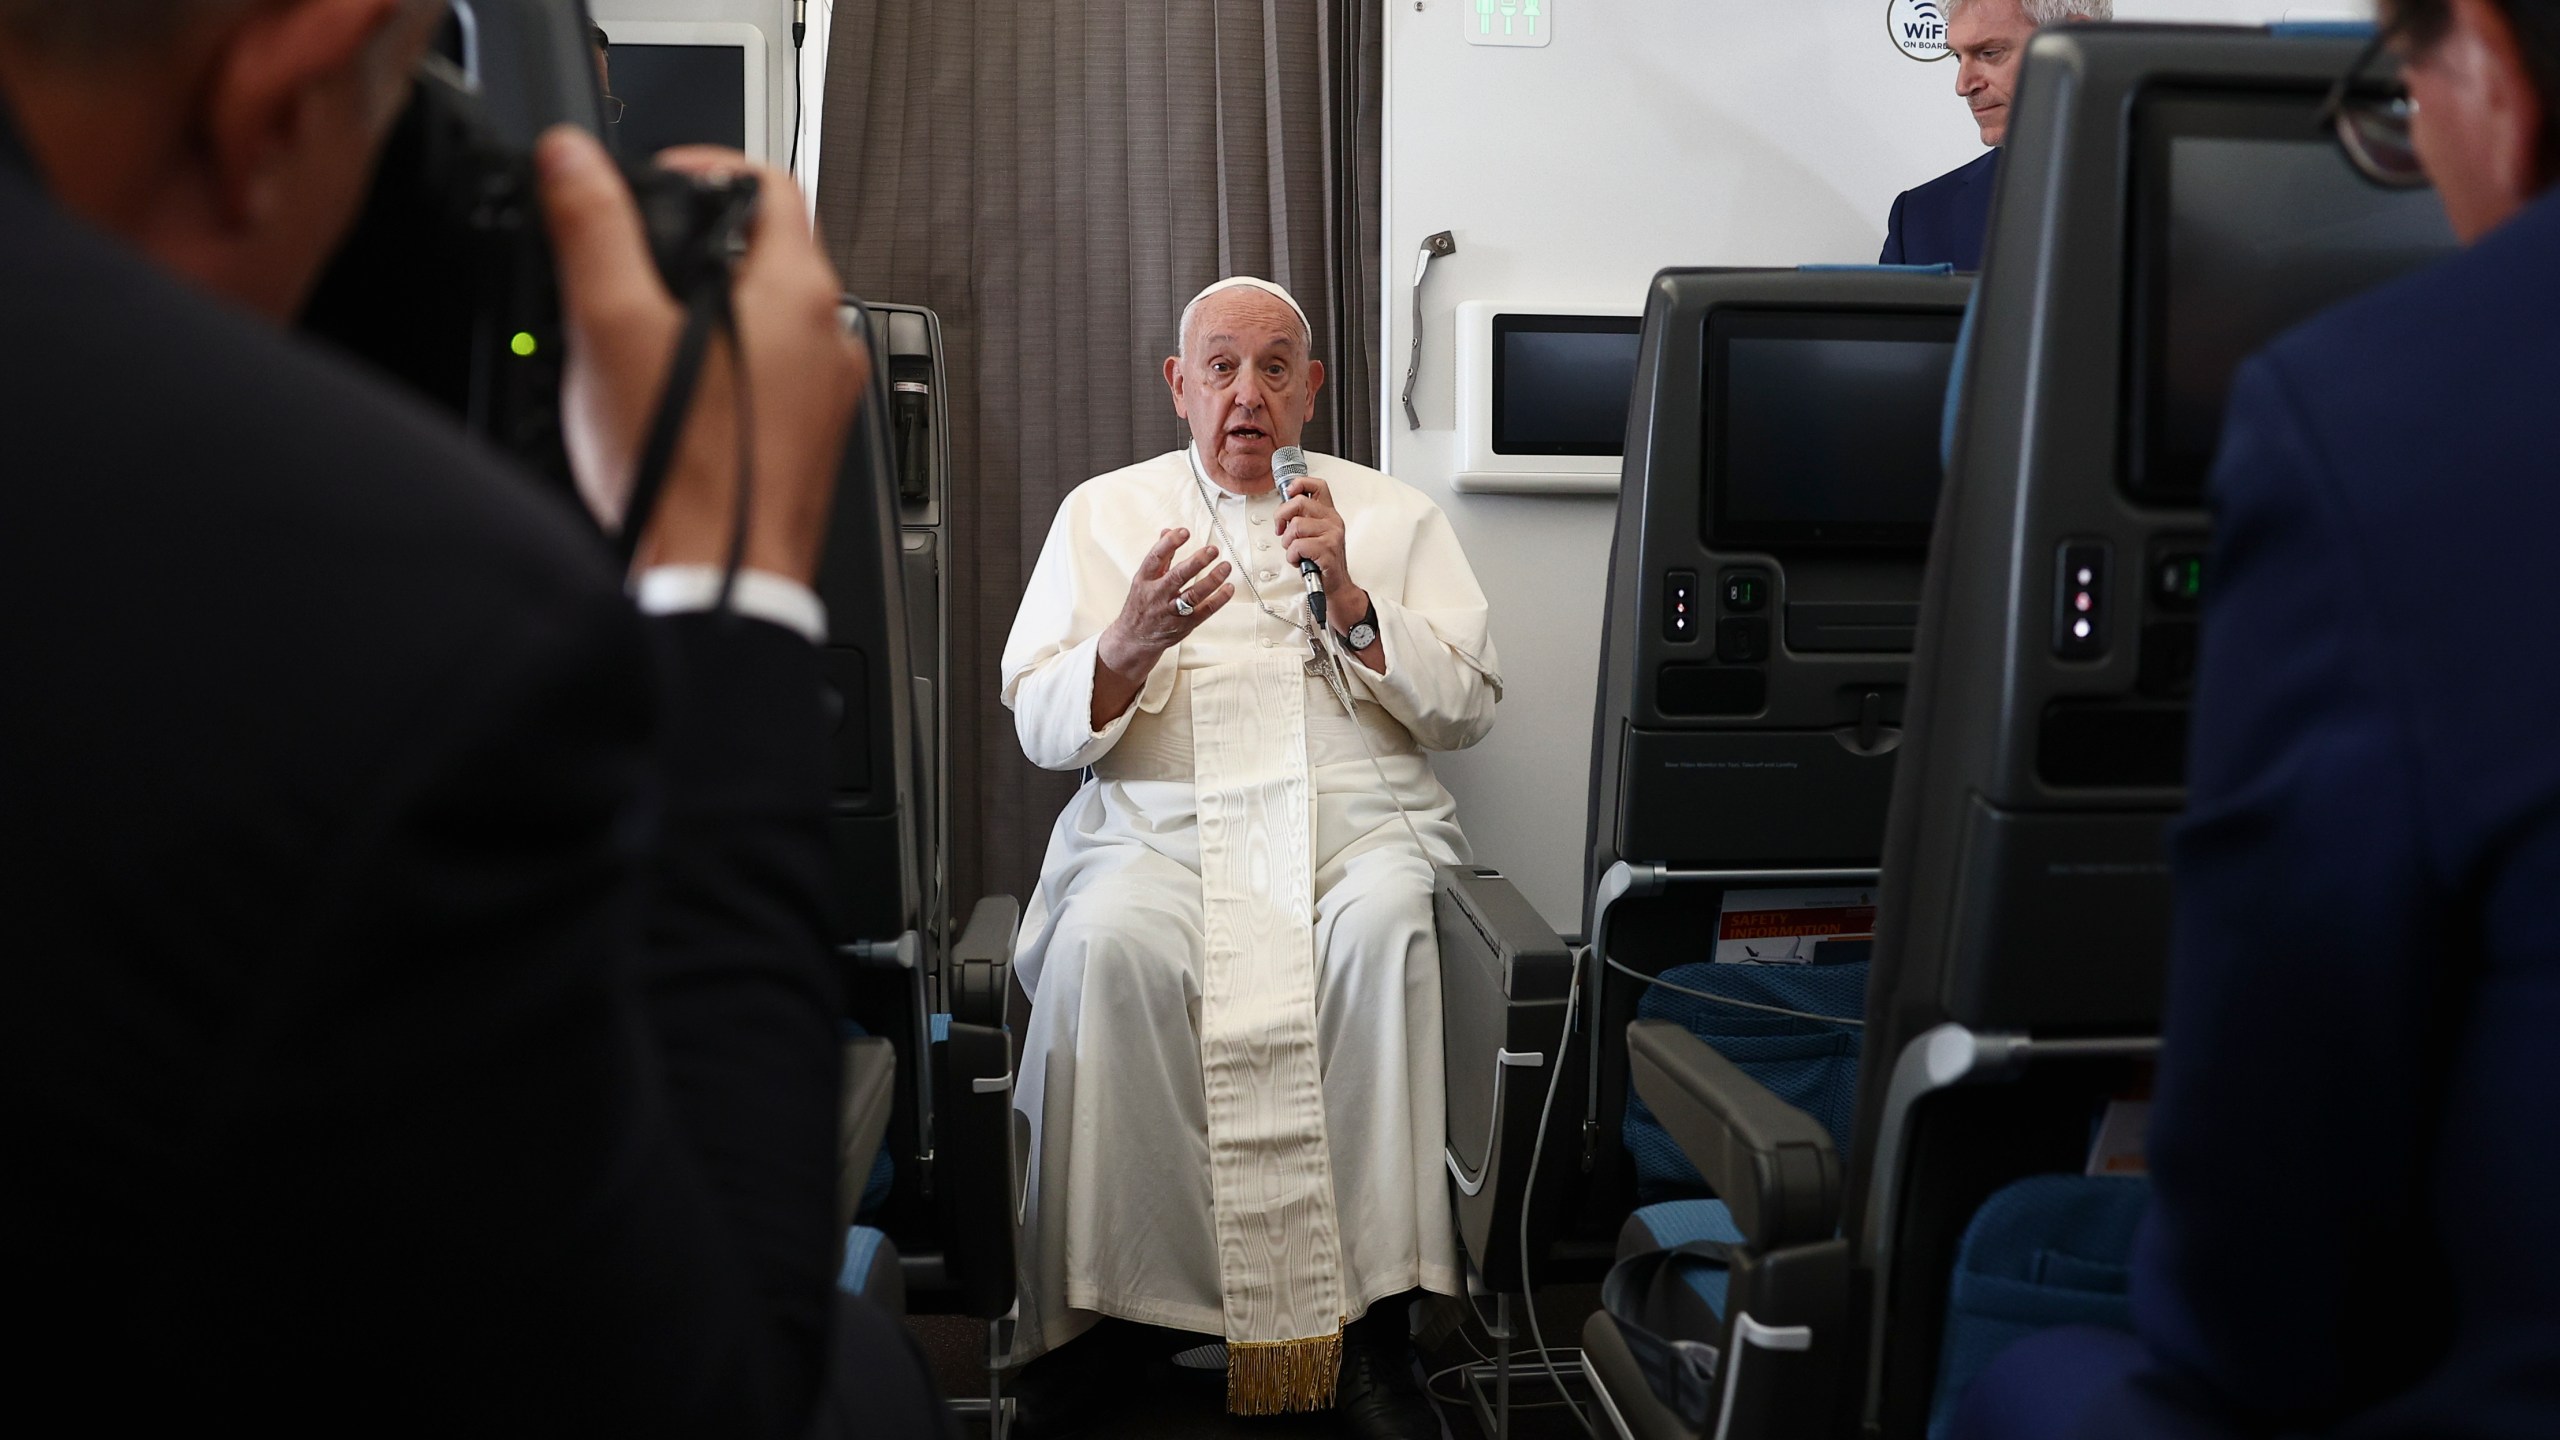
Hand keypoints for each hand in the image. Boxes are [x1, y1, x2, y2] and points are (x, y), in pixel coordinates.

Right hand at [536, 129, 867, 584]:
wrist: (717, 585)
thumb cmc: (683, 475)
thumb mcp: (614, 329)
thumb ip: (593, 230)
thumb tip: (573, 162)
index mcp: (800, 296)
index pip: (769, 185)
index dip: (704, 169)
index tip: (652, 185)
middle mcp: (830, 342)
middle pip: (767, 254)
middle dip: (696, 247)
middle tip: (633, 263)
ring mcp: (827, 399)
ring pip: (767, 323)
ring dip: (708, 313)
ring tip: (643, 336)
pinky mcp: (809, 445)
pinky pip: (771, 383)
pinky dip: (725, 372)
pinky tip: (673, 401)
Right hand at [1092, 527, 1232, 726]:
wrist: (1134, 639)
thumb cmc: (1142, 604)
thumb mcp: (1144, 579)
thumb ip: (1160, 556)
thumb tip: (1167, 530)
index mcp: (1144, 580)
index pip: (1155, 558)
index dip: (1169, 544)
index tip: (1184, 531)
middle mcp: (1156, 595)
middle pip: (1177, 576)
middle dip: (1196, 562)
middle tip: (1213, 550)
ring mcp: (1170, 612)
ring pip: (1193, 595)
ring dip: (1212, 580)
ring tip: (1226, 566)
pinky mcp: (1183, 625)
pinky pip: (1203, 612)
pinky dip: (1218, 600)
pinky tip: (1228, 588)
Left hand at [1276, 475, 1365, 627]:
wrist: (1336, 586)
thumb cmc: (1321, 561)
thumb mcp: (1315, 534)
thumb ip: (1303, 519)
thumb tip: (1283, 510)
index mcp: (1329, 514)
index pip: (1318, 485)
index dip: (1300, 483)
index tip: (1289, 492)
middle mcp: (1333, 521)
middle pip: (1299, 503)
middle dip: (1282, 517)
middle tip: (1282, 531)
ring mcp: (1332, 535)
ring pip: (1295, 526)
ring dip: (1288, 542)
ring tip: (1295, 551)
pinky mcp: (1327, 551)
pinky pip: (1298, 546)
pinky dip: (1293, 556)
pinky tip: (1300, 561)